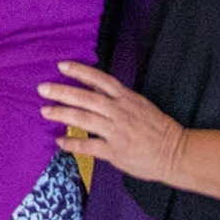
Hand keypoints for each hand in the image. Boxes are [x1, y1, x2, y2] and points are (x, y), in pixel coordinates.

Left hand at [41, 61, 189, 185]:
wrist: (176, 153)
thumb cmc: (158, 129)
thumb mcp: (140, 106)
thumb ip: (116, 99)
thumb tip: (91, 89)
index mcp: (128, 99)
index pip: (102, 80)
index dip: (81, 72)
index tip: (61, 66)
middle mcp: (121, 113)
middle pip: (87, 99)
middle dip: (63, 92)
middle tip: (42, 88)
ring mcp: (118, 132)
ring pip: (85, 119)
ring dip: (62, 114)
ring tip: (45, 111)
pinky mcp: (116, 151)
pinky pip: (89, 146)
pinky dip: (72, 143)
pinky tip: (60, 141)